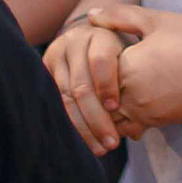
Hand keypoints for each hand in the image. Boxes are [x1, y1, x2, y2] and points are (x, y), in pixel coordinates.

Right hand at [43, 15, 132, 154]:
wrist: (90, 40)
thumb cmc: (120, 54)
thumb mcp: (132, 55)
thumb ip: (138, 80)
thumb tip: (137, 129)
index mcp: (98, 34)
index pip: (100, 60)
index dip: (107, 85)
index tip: (115, 108)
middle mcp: (73, 42)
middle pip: (82, 85)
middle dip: (97, 118)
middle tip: (112, 143)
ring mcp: (56, 57)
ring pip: (67, 98)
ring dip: (85, 127)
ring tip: (101, 148)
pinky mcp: (44, 72)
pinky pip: (57, 103)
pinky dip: (73, 124)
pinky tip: (85, 142)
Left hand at [92, 5, 181, 132]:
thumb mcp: (155, 20)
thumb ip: (119, 16)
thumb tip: (90, 16)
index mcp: (128, 66)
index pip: (95, 74)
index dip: (95, 66)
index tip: (99, 56)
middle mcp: (134, 95)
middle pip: (101, 100)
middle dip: (100, 91)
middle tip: (102, 78)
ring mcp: (148, 112)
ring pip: (114, 119)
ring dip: (112, 109)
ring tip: (118, 92)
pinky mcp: (162, 122)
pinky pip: (134, 127)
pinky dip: (129, 119)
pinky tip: (137, 102)